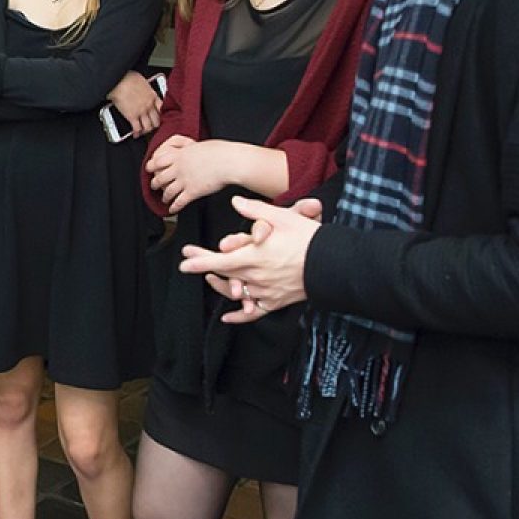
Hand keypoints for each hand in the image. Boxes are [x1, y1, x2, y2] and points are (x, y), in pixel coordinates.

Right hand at [107, 71, 161, 135]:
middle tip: (152, 126)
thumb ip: (145, 86)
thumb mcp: (142, 80)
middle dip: (155, 125)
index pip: (162, 108)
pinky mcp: (132, 116)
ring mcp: (141, 112)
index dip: (161, 114)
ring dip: (146, 130)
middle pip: (157, 120)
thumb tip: (142, 86)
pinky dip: (136, 133)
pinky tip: (135, 134)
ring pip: (148, 126)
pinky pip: (137, 128)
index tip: (159, 117)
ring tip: (143, 131)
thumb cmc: (128, 77)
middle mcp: (149, 105)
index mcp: (152, 95)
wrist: (120, 81)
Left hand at [146, 136, 237, 213]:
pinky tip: (172, 209)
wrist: (230, 162)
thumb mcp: (200, 146)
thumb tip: (190, 150)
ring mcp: (185, 180)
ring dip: (165, 197)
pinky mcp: (192, 192)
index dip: (152, 166)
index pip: (159, 161)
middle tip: (154, 186)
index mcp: (180, 155)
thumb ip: (191, 150)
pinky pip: (179, 201)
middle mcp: (179, 168)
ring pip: (168, 191)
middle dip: (155, 184)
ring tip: (164, 199)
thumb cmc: (221, 152)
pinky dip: (174, 207)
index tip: (149, 168)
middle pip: (160, 178)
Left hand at [180, 197, 322, 322]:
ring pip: (236, 291)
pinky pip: (254, 312)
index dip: (200, 261)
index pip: (220, 261)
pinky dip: (240, 316)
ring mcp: (266, 292)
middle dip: (204, 266)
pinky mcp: (276, 302)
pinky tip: (229, 316)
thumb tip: (236, 202)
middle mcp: (257, 277)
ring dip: (221, 285)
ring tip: (210, 278)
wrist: (335, 264)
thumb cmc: (309, 239)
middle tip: (190, 258)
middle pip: (224, 273)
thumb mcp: (283, 218)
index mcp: (255, 257)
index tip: (184, 261)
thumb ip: (256, 211)